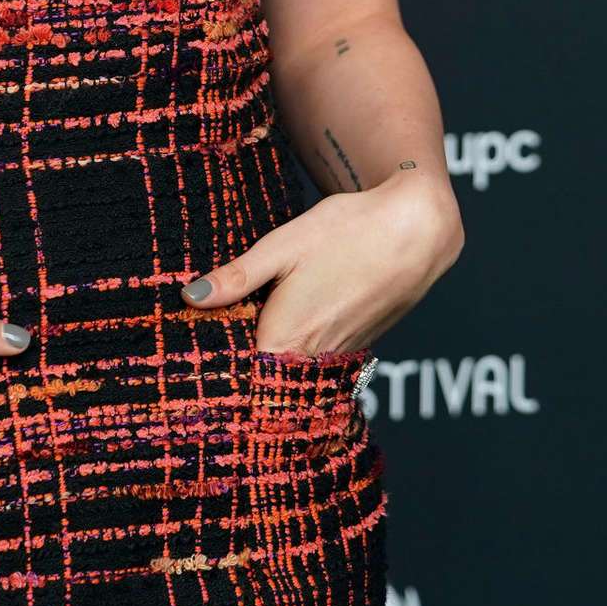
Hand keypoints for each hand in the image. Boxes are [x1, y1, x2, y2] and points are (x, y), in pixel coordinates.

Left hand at [180, 172, 463, 354]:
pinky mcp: (357, 346)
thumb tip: (190, 297)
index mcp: (285, 340)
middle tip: (208, 340)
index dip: (214, 365)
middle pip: (262, 374)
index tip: (190, 357)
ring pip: (289, 366)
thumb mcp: (282, 246)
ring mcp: (339, 357)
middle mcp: (312, 360)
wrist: (416, 231)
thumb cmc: (347, 233)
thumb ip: (237, 277)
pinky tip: (287, 317)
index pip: (237, 374)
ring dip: (268, 354)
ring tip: (240, 329)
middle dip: (238, 362)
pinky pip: (314, 357)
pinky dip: (297, 345)